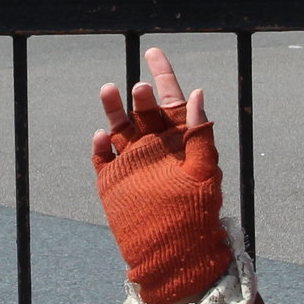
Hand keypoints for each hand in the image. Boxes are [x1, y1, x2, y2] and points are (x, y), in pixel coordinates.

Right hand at [93, 48, 230, 303]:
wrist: (176, 252)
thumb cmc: (198, 212)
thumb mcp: (204, 170)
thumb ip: (200, 133)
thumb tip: (197, 92)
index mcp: (181, 139)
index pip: (172, 99)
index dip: (164, 74)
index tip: (154, 51)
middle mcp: (155, 145)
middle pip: (144, 110)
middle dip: (141, 97)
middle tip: (141, 90)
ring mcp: (132, 161)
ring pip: (118, 126)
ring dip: (113, 109)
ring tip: (109, 90)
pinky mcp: (112, 180)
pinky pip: (101, 156)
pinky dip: (99, 145)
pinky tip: (101, 136)